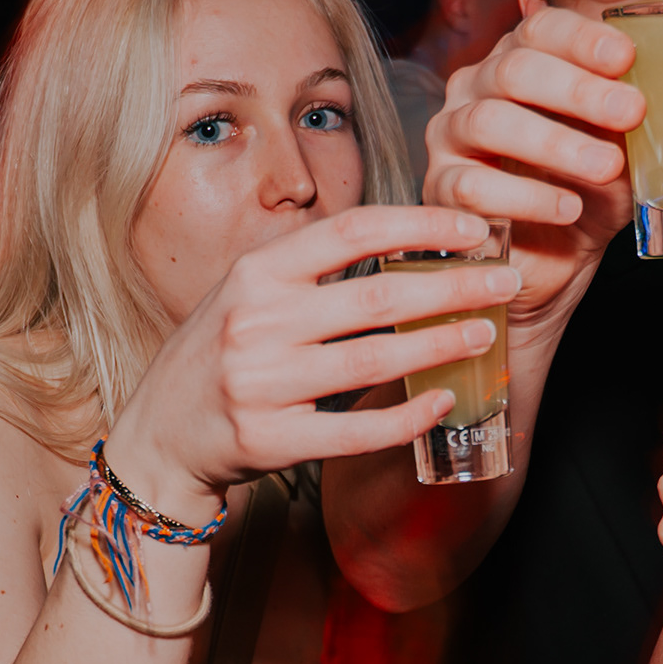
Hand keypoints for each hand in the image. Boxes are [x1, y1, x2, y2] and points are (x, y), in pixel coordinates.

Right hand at [105, 206, 518, 504]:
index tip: (473, 227)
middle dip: (454, 288)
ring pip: (374, 361)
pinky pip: (355, 431)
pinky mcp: (270, 440)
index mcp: (256, 272)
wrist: (158, 436)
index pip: (351, 231)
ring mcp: (261, 383)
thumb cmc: (218, 355)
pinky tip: (442, 400)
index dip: (420, 223)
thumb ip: (310, 269)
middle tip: (504, 283)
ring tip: (485, 335)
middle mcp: (255, 322)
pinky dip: (406, 417)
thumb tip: (404, 239)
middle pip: (377, 296)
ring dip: (441, 346)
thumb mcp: (247, 293)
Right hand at [423, 6, 644, 325]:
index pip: (541, 27)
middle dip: (577, 89)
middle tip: (631, 114)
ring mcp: (452, 137)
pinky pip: (473, 182)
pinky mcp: (443, 190)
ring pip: (489, 121)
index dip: (582, 38)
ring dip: (554, 142)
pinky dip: (524, 194)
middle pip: (514, 68)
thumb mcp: (642, 151)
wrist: (550, 266)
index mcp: (523, 61)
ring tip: (605, 168)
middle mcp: (478, 88)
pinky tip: (566, 208)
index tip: (628, 58)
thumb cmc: (589, 193)